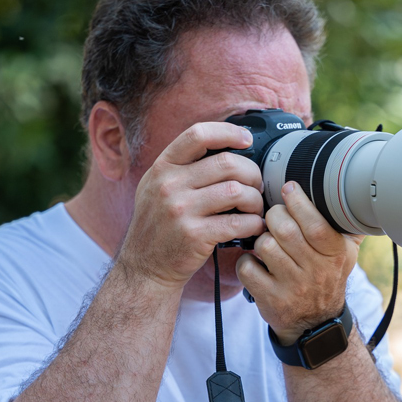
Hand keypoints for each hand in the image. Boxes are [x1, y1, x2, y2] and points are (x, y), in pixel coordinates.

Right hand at [117, 122, 265, 288]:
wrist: (145, 268)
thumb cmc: (159, 227)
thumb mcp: (157, 188)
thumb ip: (183, 168)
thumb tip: (226, 148)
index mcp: (162, 167)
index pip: (198, 135)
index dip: (228, 132)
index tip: (247, 140)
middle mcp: (169, 185)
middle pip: (227, 163)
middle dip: (252, 173)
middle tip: (257, 185)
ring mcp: (181, 211)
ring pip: (237, 192)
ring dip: (255, 200)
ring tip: (255, 208)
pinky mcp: (195, 235)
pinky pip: (238, 223)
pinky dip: (254, 224)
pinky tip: (253, 227)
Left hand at [236, 182, 363, 344]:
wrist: (316, 323)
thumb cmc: (326, 278)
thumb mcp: (345, 254)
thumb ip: (347, 226)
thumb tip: (351, 192)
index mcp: (335, 255)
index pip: (315, 224)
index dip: (298, 202)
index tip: (289, 189)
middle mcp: (315, 272)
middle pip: (285, 230)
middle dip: (274, 216)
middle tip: (274, 217)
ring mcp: (292, 288)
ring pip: (265, 246)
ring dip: (261, 239)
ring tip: (268, 242)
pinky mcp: (270, 300)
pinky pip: (247, 268)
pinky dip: (246, 260)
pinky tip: (256, 262)